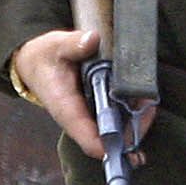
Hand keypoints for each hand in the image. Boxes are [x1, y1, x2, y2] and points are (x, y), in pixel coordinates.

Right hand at [8, 29, 155, 160]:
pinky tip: (145, 101)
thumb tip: (92, 40)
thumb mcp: (56, 46)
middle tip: (149, 108)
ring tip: (149, 102)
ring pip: (116, 133)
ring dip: (136, 122)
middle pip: (108, 141)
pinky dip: (133, 114)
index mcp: (66, 109)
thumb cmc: (45, 58)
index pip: (88, 139)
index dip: (110, 145)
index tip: (129, 140)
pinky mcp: (96, 112)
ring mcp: (89, 118)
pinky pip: (117, 121)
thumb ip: (73, 44)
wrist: (36, 64)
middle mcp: (79, 120)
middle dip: (132, 131)